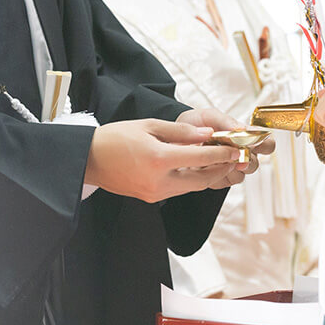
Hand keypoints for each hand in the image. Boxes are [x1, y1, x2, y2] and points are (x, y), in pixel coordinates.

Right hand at [84, 118, 239, 202]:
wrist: (89, 159)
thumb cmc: (115, 137)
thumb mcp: (149, 125)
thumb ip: (181, 132)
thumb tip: (207, 134)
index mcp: (158, 159)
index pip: (200, 158)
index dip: (222, 154)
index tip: (236, 149)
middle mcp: (159, 181)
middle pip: (202, 181)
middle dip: (220, 169)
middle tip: (232, 158)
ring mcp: (155, 193)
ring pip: (191, 188)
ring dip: (206, 176)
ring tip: (216, 161)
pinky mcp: (151, 198)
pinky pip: (178, 190)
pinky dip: (190, 179)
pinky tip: (194, 167)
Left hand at [177, 108, 275, 188]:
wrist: (173, 136)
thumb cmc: (196, 123)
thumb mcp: (209, 116)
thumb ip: (225, 121)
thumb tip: (242, 128)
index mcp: (245, 138)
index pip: (267, 144)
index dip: (265, 143)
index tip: (253, 140)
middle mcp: (241, 154)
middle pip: (256, 163)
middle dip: (246, 158)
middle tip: (235, 152)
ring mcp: (230, 169)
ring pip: (241, 175)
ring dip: (229, 166)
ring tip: (215, 156)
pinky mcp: (218, 180)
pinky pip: (224, 182)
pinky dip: (215, 173)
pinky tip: (205, 164)